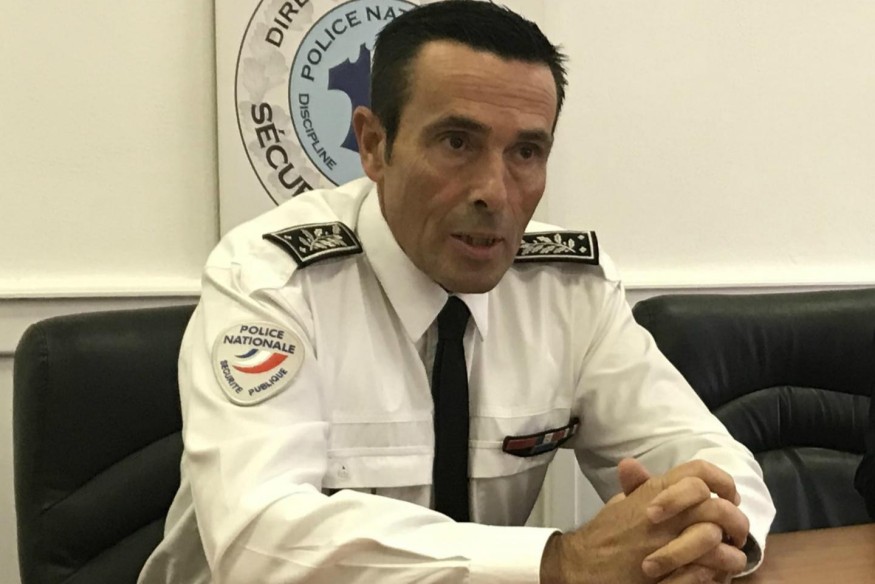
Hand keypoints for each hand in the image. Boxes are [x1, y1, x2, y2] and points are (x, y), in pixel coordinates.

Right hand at [540, 459, 747, 583]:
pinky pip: (707, 571)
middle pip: (717, 507)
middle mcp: (664, 513)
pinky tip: (716, 575)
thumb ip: (637, 486)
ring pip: (717, 540)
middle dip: (736, 522)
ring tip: (732, 558)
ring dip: (731, 553)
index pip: (699, 472)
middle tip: (737, 535)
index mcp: (655, 491)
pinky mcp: (668, 571)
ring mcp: (667, 542)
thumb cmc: (605, 534)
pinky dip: (716, 574)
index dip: (723, 481)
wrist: (584, 565)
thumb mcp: (620, 503)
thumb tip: (633, 464)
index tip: (729, 497)